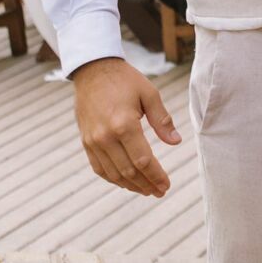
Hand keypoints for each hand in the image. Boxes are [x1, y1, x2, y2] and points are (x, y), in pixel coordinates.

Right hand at [73, 57, 179, 196]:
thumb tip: (176, 142)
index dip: (156, 175)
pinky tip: (126, 182)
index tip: (167, 184)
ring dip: (131, 186)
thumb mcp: (149, 94)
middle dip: (146, 184)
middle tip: (160, 192)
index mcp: (124, 124)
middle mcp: (106, 137)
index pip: (143, 160)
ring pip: (113, 173)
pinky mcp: (85, 142)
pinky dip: (113, 179)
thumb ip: (162, 120)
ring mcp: (93, 141)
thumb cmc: (125, 80)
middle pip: (129, 171)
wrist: (93, 70)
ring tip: (147, 191)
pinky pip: (99, 168)